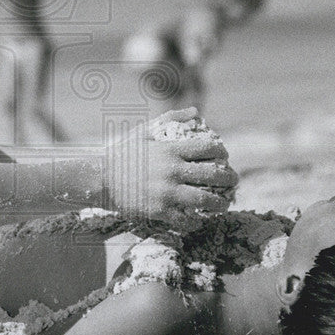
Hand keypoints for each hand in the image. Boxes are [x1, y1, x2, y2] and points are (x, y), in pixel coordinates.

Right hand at [105, 108, 237, 228]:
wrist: (100, 178)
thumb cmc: (123, 153)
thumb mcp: (144, 131)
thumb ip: (171, 118)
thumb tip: (196, 112)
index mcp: (170, 150)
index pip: (208, 149)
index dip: (222, 153)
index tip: (225, 158)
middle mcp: (172, 170)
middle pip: (213, 175)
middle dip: (229, 180)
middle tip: (233, 183)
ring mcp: (166, 192)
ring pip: (204, 200)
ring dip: (219, 204)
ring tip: (223, 205)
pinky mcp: (158, 211)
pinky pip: (185, 220)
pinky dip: (196, 221)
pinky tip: (199, 220)